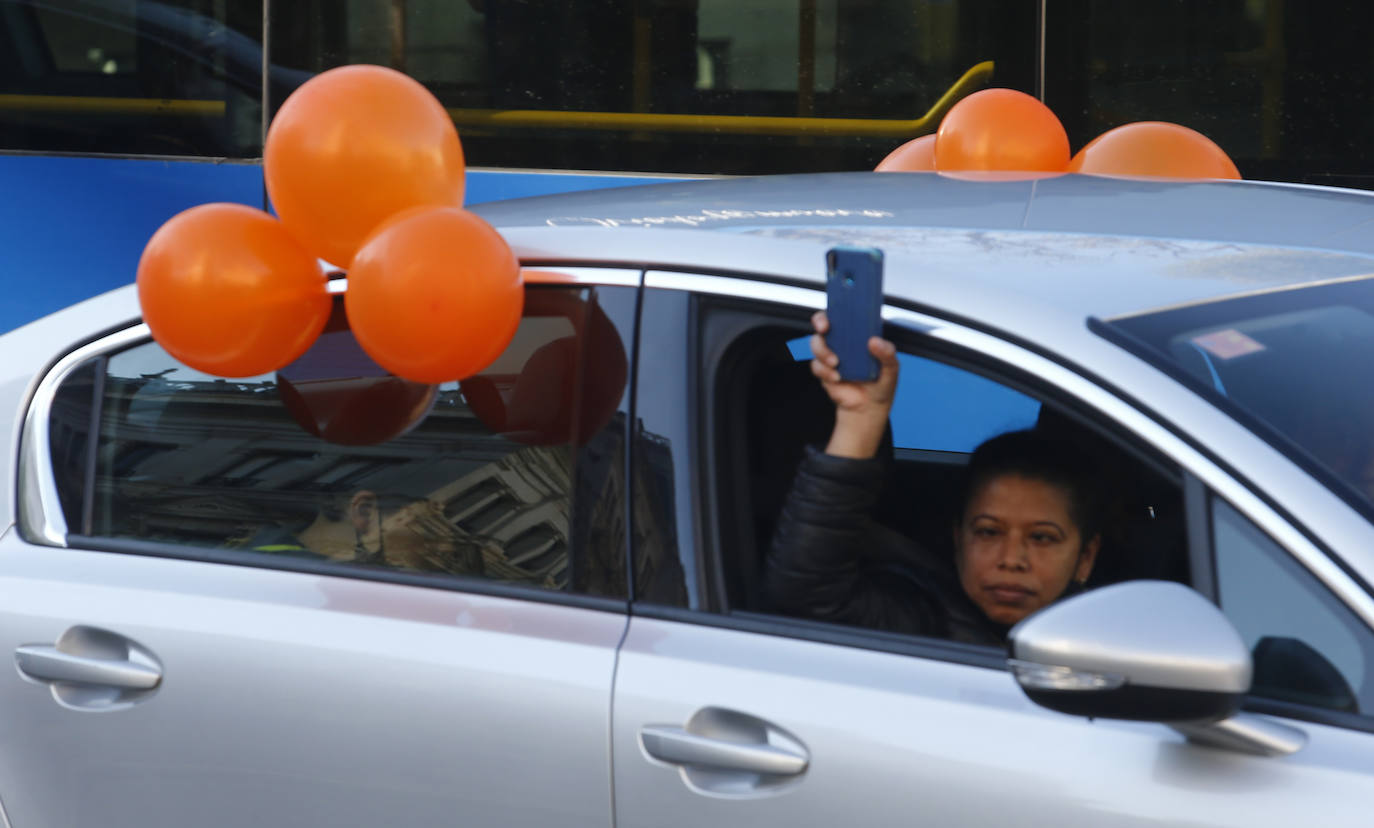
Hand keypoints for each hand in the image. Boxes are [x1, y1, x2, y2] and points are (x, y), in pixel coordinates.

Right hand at [810, 311, 898, 458]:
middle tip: (826, 329)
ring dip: (823, 351)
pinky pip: (816, 365)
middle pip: (824, 324)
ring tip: (836, 363)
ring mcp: (831, 355)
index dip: (839, 307)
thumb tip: (875, 342)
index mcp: (860, 336)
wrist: (868, 409)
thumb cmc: (881, 384)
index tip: (837, 307)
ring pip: (816, 343)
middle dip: (821, 322)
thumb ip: (887, 353)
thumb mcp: (891, 368)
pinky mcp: (824, 370)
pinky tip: (837, 377)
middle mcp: (843, 342)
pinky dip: (825, 371)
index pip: (847, 315)